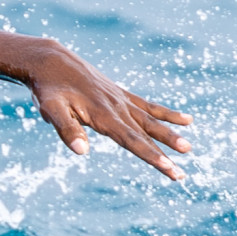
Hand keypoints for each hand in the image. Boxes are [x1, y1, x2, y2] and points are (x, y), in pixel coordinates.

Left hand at [22, 41, 192, 180]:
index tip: (169, 168)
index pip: (132, 141)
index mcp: (103, 115)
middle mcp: (117, 107)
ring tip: (188, 148)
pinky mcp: (121, 94)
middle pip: (145, 135)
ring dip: (170, 135)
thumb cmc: (48, 89)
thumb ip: (67, 129)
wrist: (51, 60)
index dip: (151, 156)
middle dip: (164, 154)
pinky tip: (187, 120)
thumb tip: (82, 151)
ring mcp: (121, 100)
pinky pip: (149, 106)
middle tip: (181, 175)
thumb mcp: (51, 109)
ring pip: (151, 120)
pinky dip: (167, 114)